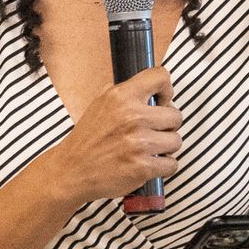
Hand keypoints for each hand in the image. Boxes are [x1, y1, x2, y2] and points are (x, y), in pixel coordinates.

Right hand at [42, 68, 180, 208]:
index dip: (167, 90)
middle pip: (175, 115)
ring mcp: (139, 143)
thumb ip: (124, 93)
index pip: (159, 77)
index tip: (163, 100)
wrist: (72, 170)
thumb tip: (151, 88)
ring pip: (176, 140)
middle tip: (152, 131)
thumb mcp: (99, 103)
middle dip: (167, 125)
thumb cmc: (87, 140)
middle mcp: (132, 117)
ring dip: (166, 147)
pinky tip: (149, 164)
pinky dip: (163, 167)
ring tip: (149, 149)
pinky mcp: (142, 167)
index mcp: (120, 97)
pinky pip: (171, 164)